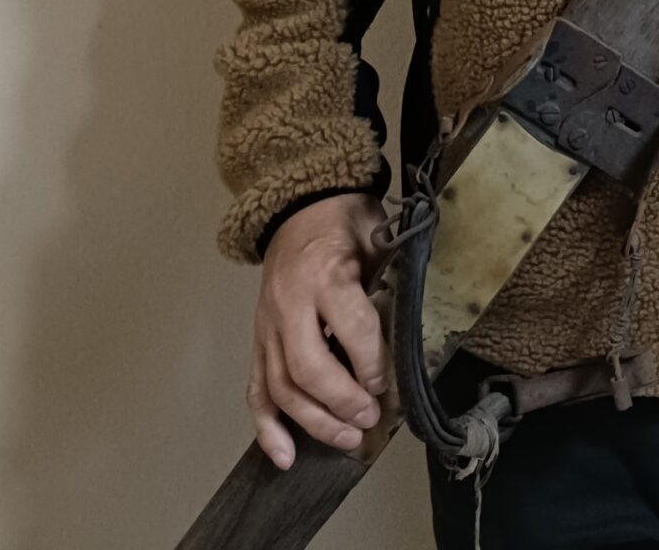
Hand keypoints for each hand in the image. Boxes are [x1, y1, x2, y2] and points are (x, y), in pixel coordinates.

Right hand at [248, 192, 390, 468]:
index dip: (371, 362)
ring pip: (281, 386)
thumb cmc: (345, 221)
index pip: (349, 328)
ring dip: (313, 422)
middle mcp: (289, 304)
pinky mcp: (257, 341)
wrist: (299, 203)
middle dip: (341, 401)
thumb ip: (384, 280)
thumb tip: (402, 335)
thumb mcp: (374, 236)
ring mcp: (267, 326)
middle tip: (369, 419)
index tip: (387, 383)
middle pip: (307, 367)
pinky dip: (267, 427)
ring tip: (346, 438)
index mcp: (325, 273)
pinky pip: (256, 389)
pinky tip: (285, 455)